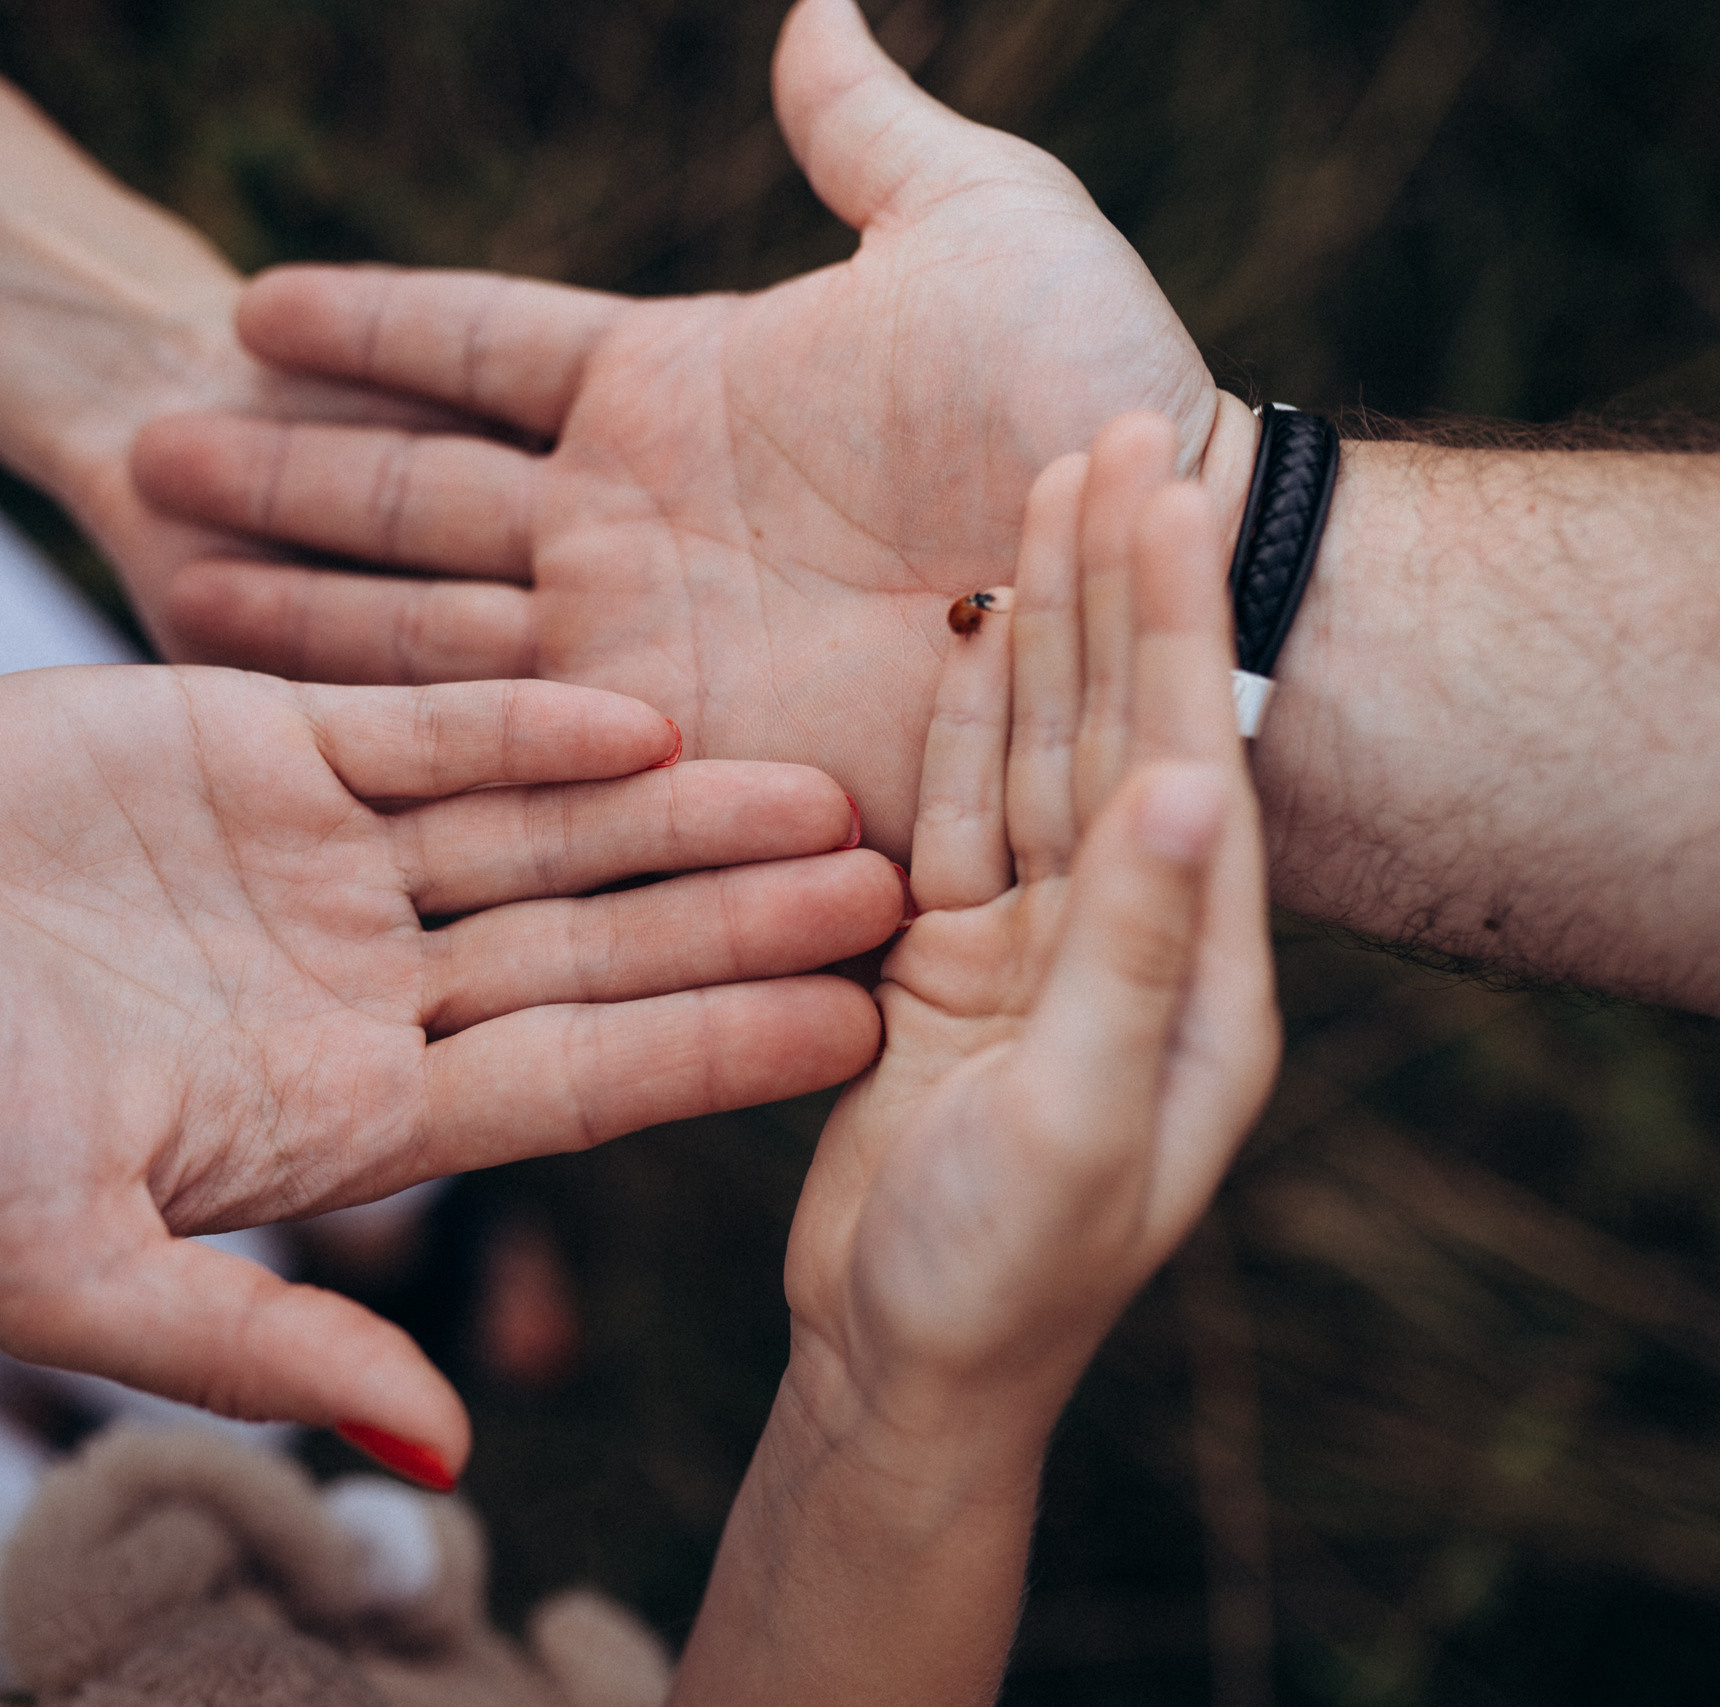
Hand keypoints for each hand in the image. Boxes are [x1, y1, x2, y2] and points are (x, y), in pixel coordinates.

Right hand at [0, 667, 900, 1479]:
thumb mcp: (67, 1267)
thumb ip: (260, 1347)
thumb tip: (449, 1451)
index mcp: (344, 1114)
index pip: (574, 1087)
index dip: (714, 1056)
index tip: (861, 1036)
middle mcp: (363, 986)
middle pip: (593, 954)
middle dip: (741, 925)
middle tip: (908, 888)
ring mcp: (328, 860)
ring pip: (540, 833)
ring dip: (676, 814)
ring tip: (824, 791)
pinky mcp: (273, 741)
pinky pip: (428, 725)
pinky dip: (528, 721)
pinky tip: (646, 713)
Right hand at [129, 0, 1252, 855]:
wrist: (1153, 592)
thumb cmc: (1087, 397)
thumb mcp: (975, 223)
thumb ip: (865, 132)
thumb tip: (817, 9)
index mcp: (674, 387)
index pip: (476, 346)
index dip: (368, 327)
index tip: (249, 306)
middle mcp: (625, 520)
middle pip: (408, 485)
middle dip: (279, 464)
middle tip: (140, 444)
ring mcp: (626, 640)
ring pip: (410, 609)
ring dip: (289, 593)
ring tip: (164, 567)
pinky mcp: (643, 747)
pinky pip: (473, 727)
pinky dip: (367, 718)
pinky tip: (272, 707)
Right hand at [788, 412, 1277, 1454]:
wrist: (900, 1370)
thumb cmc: (1001, 1275)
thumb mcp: (1077, 1119)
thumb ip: (1131, 953)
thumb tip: (1194, 783)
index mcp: (1198, 980)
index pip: (1185, 758)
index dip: (1175, 618)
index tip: (1169, 480)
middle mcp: (1130, 942)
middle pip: (1119, 726)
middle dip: (1120, 582)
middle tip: (1116, 427)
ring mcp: (1038, 948)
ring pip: (1037, 755)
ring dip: (1042, 627)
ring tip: (1049, 489)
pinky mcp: (950, 963)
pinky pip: (957, 819)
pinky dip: (958, 719)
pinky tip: (968, 628)